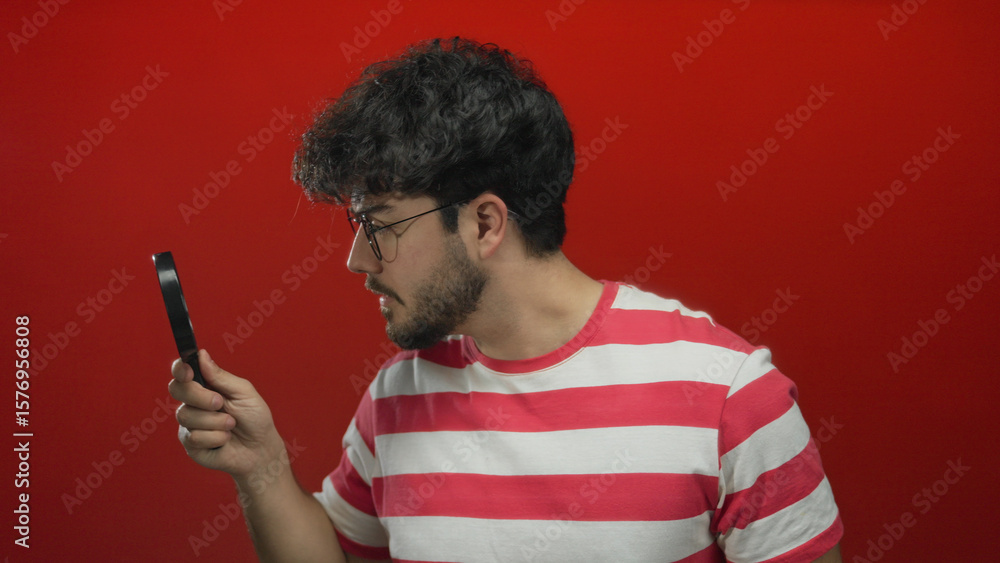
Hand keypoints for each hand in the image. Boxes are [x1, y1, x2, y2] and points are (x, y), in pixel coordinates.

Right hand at [169, 349, 284, 478]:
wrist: (260, 449)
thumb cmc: (255, 418)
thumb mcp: (244, 392)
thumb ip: (221, 376)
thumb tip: (202, 355)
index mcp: (205, 386)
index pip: (182, 373)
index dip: (180, 369)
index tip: (188, 371)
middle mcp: (193, 403)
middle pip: (177, 390)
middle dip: (201, 396)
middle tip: (220, 403)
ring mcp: (189, 424)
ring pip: (186, 416)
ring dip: (215, 421)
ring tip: (231, 425)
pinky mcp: (190, 444)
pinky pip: (194, 437)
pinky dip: (216, 437)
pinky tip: (225, 439)